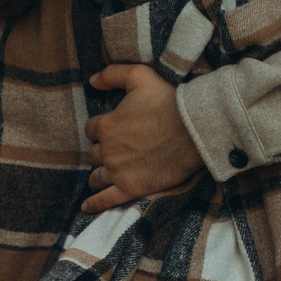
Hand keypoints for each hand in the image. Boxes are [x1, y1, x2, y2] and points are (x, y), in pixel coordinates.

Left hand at [80, 62, 203, 212]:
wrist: (194, 130)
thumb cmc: (168, 101)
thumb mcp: (140, 76)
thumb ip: (113, 74)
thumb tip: (92, 81)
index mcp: (106, 125)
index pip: (91, 129)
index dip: (101, 127)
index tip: (112, 128)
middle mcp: (107, 150)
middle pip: (94, 153)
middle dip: (102, 150)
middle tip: (115, 149)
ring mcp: (117, 172)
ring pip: (96, 176)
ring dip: (98, 174)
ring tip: (102, 174)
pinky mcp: (130, 188)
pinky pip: (105, 200)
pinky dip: (94, 204)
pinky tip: (86, 206)